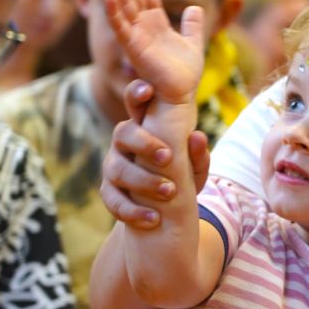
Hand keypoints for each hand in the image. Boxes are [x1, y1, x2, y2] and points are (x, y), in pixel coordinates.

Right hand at [100, 79, 211, 228]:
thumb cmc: (181, 174)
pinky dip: (133, 211)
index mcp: (144, 127)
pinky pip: (113, 201)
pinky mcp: (110, 193)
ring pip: (117, 170)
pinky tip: (153, 219)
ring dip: (144, 181)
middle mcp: (124, 143)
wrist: (166, 208)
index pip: (136, 104)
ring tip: (170, 191)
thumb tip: (198, 137)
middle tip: (167, 157)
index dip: (137, 93)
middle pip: (122, 133)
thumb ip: (197, 154)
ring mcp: (113, 167)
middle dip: (144, 143)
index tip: (149, 89)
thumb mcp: (194, 166)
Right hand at [104, 0, 205, 104]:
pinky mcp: (133, 48)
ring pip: (125, 6)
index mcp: (156, 24)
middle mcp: (143, 27)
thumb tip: (195, 8)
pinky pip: (120, 27)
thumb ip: (193, 25)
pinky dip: (114, 13)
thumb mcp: (193, 42)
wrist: (181, 94)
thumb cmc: (184, 73)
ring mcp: (136, 36)